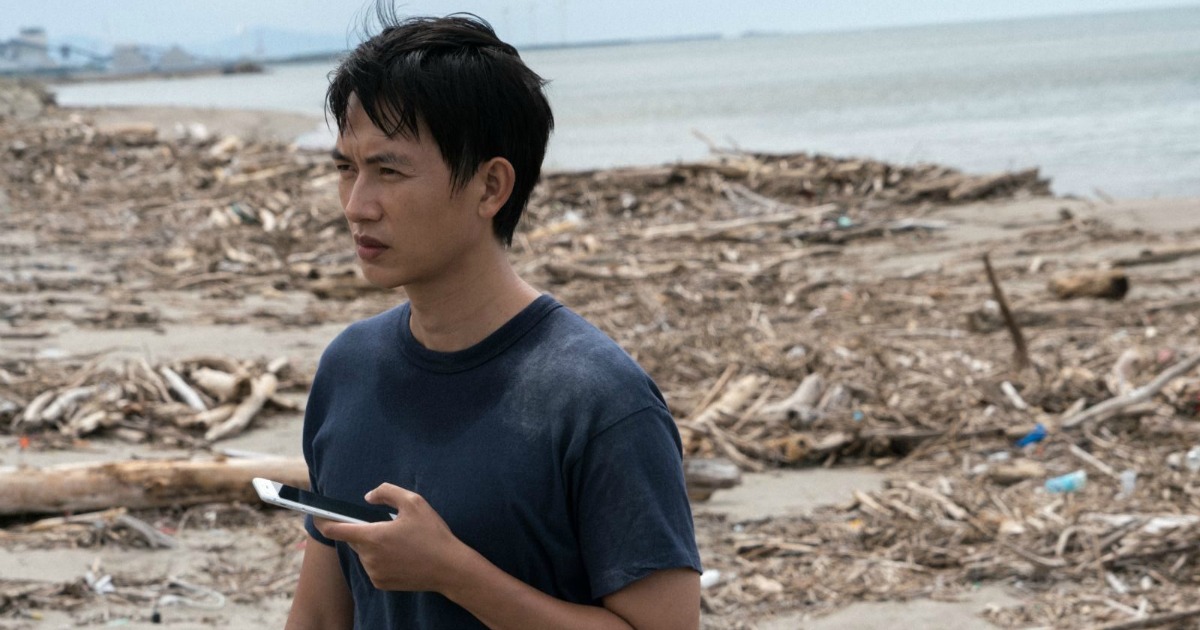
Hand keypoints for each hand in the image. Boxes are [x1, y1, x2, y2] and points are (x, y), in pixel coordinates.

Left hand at [315, 483, 469, 592]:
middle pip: (353, 539)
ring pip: (363, 553)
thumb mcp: (414, 502)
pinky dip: (380, 559)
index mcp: (373, 536)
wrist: (449, 568)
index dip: (323, 520)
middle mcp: (369, 557)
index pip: (336, 529)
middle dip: (362, 529)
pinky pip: (372, 566)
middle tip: (386, 524)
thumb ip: (387, 492)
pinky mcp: (381, 584)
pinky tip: (400, 555)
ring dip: (372, 545)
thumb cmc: (432, 534)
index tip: (317, 514)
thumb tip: (368, 496)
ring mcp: (374, 573)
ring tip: (398, 541)